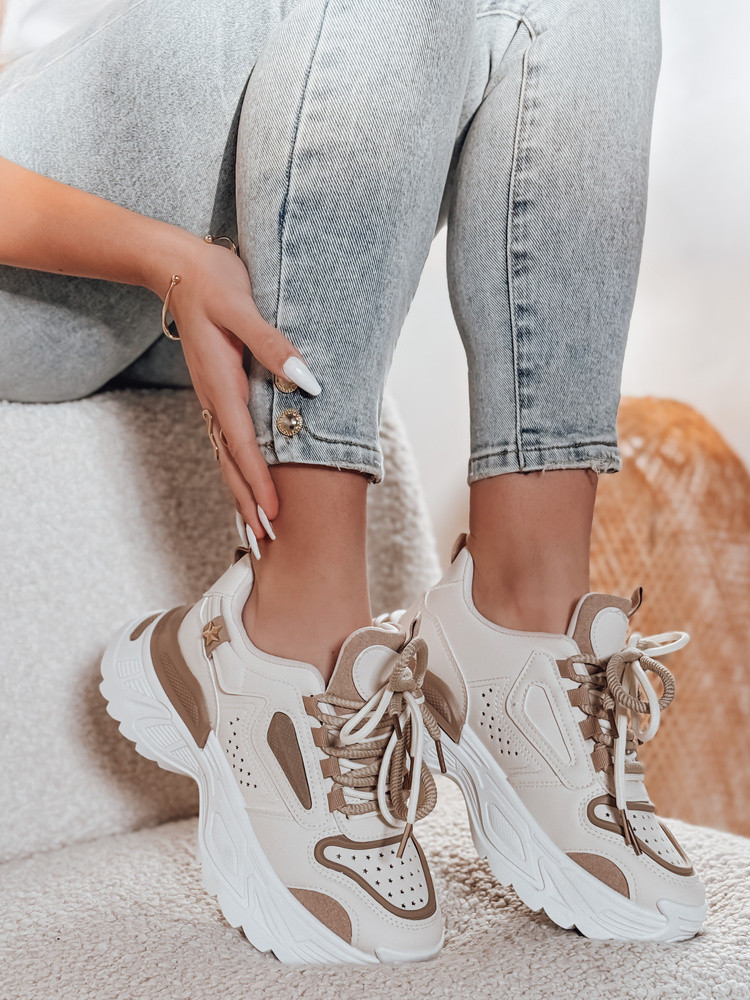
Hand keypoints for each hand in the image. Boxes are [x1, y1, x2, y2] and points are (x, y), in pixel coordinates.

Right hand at [148, 233, 320, 539]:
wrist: (176, 267)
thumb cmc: (213, 282)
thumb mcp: (243, 306)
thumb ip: (272, 344)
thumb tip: (306, 382)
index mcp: (222, 385)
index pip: (244, 446)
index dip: (259, 483)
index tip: (273, 516)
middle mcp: (214, 400)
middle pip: (230, 463)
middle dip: (247, 504)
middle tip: (263, 544)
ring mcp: (213, 399)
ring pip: (226, 457)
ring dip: (240, 494)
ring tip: (254, 530)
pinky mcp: (216, 392)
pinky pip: (225, 441)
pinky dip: (235, 470)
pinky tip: (244, 484)